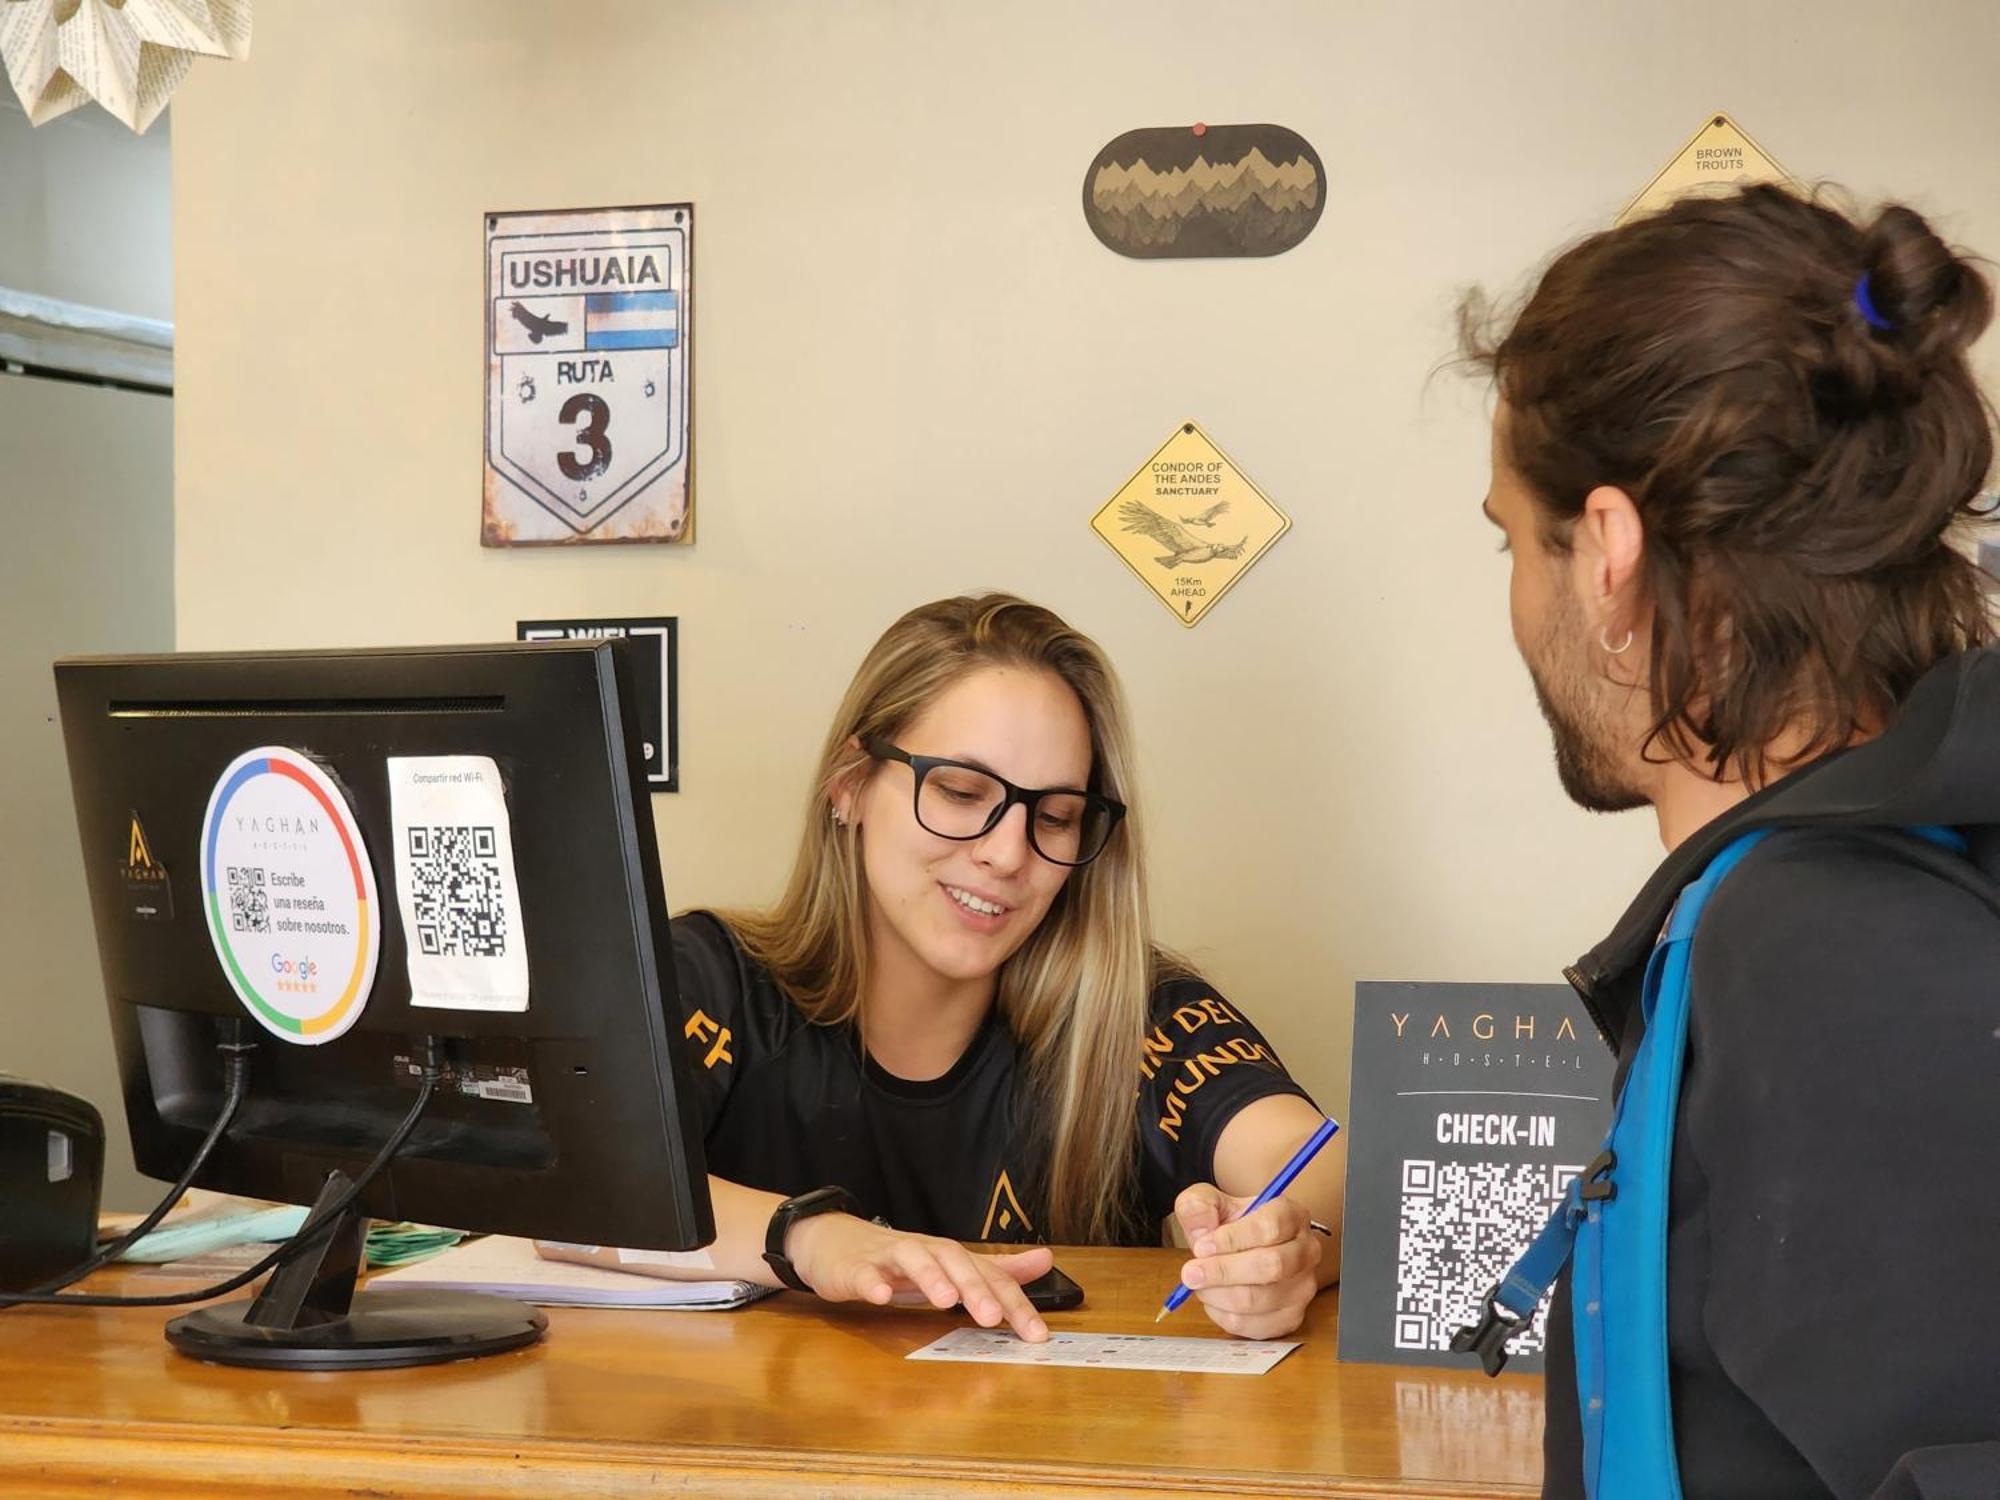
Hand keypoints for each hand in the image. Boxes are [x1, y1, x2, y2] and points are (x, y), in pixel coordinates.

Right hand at [786, 1213, 1052, 1341]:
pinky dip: (872, 1282)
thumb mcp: (951, 1266)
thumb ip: (996, 1268)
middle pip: (954, 1261)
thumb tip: (1046, 1259)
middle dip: (975, 1288)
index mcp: (949, 1257)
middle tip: (994, 1317)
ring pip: (912, 1260)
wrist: (835, 1242)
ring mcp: (888, 1258)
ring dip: (930, 1278)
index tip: (1037, 1334)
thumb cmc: (899, 1262)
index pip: (988, 1275)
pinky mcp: (854, 1268)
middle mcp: (924, 1252)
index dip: (1014, 1303)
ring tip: (946, 1302)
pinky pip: (864, 1273)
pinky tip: (880, 1296)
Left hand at [1173, 1183, 1321, 1339]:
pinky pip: (1254, 1325)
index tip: (1201, 1247)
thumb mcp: (1210, 1204)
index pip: (1269, 1227)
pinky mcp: (1291, 1318)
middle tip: (1190, 1273)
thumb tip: (1200, 1226)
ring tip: (1199, 1284)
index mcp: (1291, 1215)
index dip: (1232, 1239)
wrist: (1246, 1251)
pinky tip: (1214, 1299)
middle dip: (1223, 1271)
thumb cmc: (1231, 1226)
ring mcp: (1302, 1288)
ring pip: (1258, 1300)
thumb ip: (1198, 1206)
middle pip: (1270, 1266)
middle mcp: (1306, 1251)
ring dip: (1219, 1295)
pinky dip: (1224, 1315)